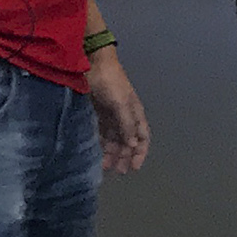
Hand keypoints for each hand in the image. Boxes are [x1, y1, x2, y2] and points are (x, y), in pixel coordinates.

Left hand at [87, 47, 148, 174]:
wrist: (93, 65)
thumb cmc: (111, 84)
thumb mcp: (121, 105)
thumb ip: (127, 125)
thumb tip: (133, 145)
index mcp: (136, 114)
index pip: (142, 138)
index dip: (140, 153)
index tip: (133, 168)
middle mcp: (126, 117)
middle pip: (128, 142)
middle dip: (125, 157)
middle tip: (118, 172)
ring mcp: (112, 116)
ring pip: (114, 139)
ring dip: (112, 153)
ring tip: (105, 167)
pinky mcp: (98, 114)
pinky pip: (102, 133)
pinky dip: (102, 144)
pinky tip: (97, 153)